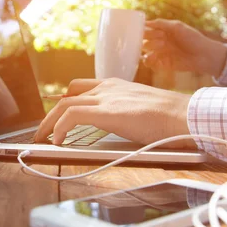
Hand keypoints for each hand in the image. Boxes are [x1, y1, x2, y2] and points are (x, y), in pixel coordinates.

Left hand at [35, 78, 193, 147]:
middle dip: (51, 114)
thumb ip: (127, 112)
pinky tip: (57, 141)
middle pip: (68, 96)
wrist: (183, 116)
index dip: (66, 100)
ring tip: (42, 138)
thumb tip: (123, 126)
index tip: (58, 113)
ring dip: (49, 123)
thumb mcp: (143, 109)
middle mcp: (108, 87)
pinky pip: (71, 116)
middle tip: (43, 129)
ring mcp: (106, 98)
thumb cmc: (171, 118)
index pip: (81, 87)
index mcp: (117, 85)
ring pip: (64, 105)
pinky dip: (59, 128)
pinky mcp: (105, 112)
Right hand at [143, 19, 226, 77]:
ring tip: (159, 50)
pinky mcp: (163, 64)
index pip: (147, 29)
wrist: (204, 55)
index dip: (145, 30)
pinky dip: (148, 61)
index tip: (147, 31)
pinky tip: (154, 59)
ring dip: (148, 50)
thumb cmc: (193, 38)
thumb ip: (161, 23)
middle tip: (162, 41)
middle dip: (149, 40)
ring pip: (145, 52)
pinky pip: (150, 63)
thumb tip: (145, 22)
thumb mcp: (177, 26)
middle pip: (144, 40)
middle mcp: (160, 41)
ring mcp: (161, 53)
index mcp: (163, 31)